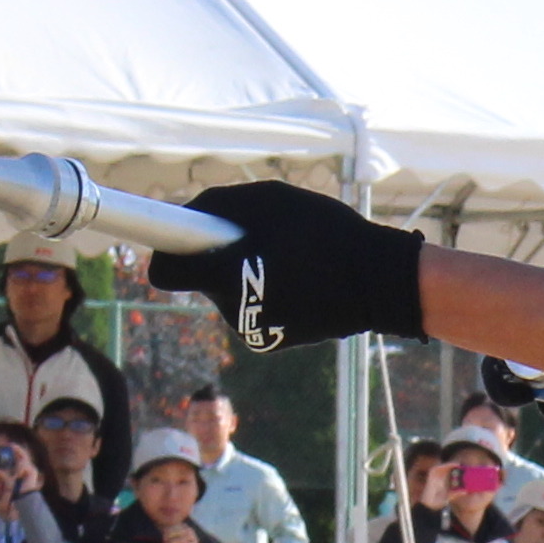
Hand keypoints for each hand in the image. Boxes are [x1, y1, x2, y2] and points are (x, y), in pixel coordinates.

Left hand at [158, 182, 423, 354]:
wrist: (378, 283)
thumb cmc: (325, 233)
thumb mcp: (271, 200)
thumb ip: (220, 204)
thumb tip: (189, 214)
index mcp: (225, 272)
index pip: (165, 271)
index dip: (165, 250)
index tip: (172, 237)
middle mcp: (231, 308)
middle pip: (204, 278)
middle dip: (220, 258)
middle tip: (259, 239)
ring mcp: (250, 330)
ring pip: (230, 293)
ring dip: (247, 274)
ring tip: (291, 259)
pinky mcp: (269, 342)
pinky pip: (253, 310)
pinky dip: (266, 295)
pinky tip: (301, 283)